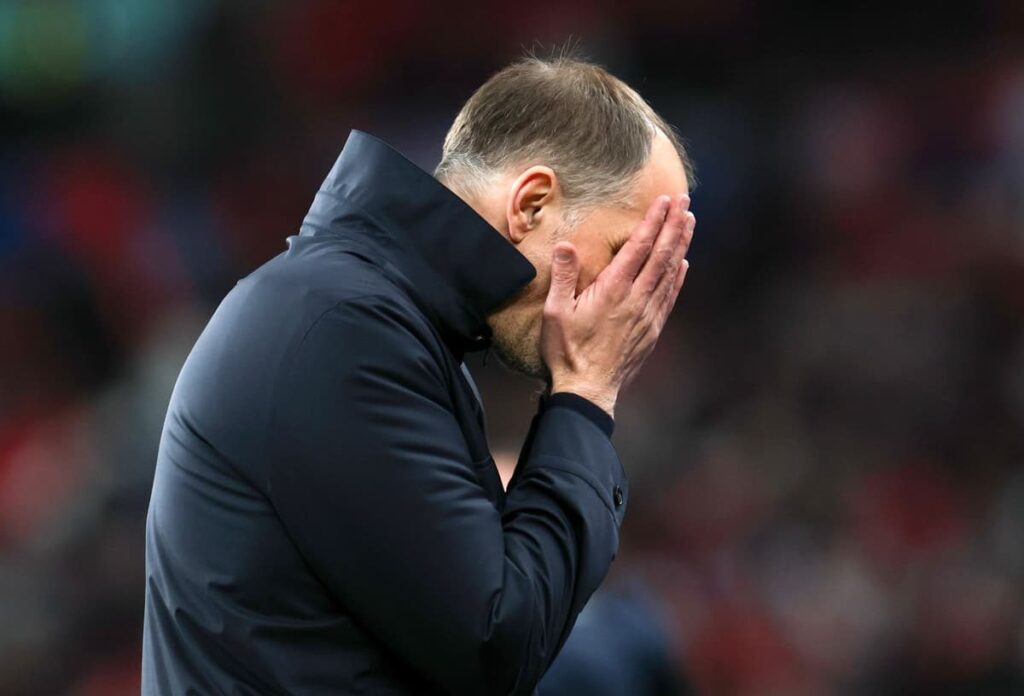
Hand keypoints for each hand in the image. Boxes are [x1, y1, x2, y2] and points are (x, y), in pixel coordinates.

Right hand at [540, 193, 694, 416]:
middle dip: (673, 226)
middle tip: (685, 202)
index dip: (653, 222)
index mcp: (612, 290)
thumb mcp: (555, 312)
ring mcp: (648, 315)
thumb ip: (563, 276)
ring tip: (689, 223)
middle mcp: (636, 299)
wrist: (587, 390)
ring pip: (670, 273)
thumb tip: (566, 245)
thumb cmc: (567, 351)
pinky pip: (670, 297)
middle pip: (661, 255)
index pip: (638, 247)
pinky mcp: (652, 330)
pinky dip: (678, 277)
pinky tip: (683, 264)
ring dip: (681, 246)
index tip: (665, 201)